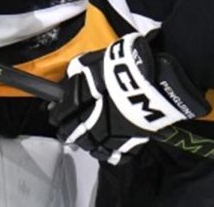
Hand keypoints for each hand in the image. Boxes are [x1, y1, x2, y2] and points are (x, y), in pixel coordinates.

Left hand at [48, 33, 209, 164]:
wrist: (159, 78)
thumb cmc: (129, 65)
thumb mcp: (99, 59)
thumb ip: (82, 69)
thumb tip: (71, 75)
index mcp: (85, 100)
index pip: (63, 112)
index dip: (57, 113)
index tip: (54, 113)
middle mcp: (95, 120)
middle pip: (74, 132)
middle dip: (66, 131)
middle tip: (63, 132)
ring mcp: (114, 133)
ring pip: (92, 145)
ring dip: (84, 143)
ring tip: (80, 142)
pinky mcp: (133, 140)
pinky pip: (116, 153)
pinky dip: (108, 153)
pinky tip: (103, 151)